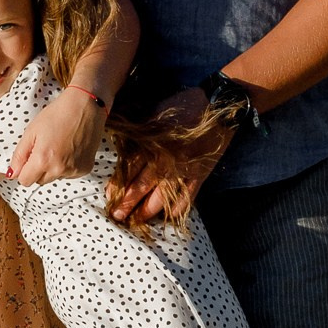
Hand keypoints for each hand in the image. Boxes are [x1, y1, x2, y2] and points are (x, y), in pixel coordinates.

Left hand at [8, 88, 103, 185]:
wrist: (85, 106)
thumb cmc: (56, 115)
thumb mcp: (31, 132)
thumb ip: (19, 155)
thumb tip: (12, 174)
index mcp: (43, 160)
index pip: (25, 181)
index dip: (24, 170)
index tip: (28, 159)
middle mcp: (59, 169)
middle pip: (40, 181)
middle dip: (38, 169)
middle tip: (44, 148)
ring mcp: (74, 170)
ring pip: (55, 177)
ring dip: (53, 168)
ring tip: (58, 146)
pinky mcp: (85, 168)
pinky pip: (69, 174)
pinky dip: (67, 166)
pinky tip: (69, 149)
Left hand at [102, 88, 204, 224]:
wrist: (218, 107)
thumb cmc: (183, 106)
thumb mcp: (155, 112)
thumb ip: (139, 130)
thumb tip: (119, 138)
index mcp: (152, 145)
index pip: (129, 170)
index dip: (118, 185)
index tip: (109, 196)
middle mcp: (165, 161)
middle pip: (141, 187)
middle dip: (128, 203)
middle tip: (117, 216)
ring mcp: (183, 170)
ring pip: (162, 196)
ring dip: (149, 210)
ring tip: (138, 220)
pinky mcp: (200, 174)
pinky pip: (188, 196)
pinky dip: (179, 208)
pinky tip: (170, 217)